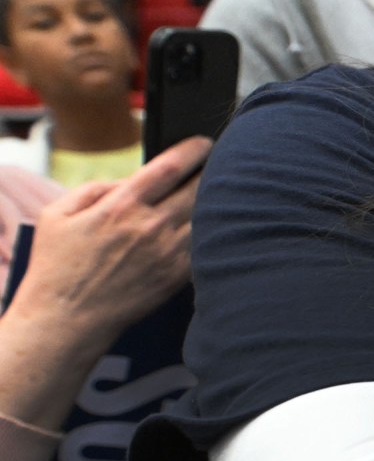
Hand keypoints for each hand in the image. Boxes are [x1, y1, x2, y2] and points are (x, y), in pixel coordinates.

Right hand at [7, 137, 208, 356]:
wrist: (68, 317)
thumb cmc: (58, 265)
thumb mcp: (58, 214)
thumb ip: (94, 188)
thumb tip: (128, 180)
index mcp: (121, 205)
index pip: (170, 167)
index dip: (193, 150)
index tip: (204, 143)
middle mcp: (150, 226)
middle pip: (199, 188)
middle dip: (215, 171)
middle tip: (225, 164)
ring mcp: (168, 253)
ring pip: (210, 217)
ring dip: (221, 202)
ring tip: (229, 192)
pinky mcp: (178, 276)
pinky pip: (207, 248)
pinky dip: (218, 234)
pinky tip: (223, 226)